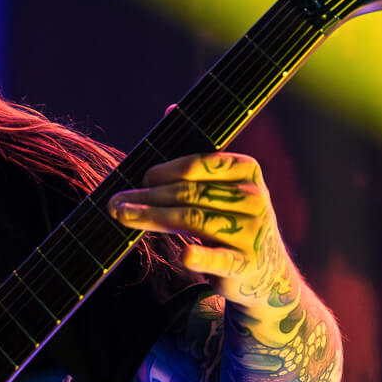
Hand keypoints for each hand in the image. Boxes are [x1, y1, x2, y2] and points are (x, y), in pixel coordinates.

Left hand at [109, 153, 297, 314]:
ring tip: (123, 216)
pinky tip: (182, 257)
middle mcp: (254, 199)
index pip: (201, 163)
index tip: (142, 178)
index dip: (167, 169)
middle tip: (117, 202)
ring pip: (194, 220)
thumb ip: (196, 156)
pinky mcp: (245, 265)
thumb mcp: (221, 186)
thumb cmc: (231, 220)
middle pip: (191, 192)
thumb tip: (171, 109)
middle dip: (149, 196)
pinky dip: (200, 257)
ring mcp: (252, 233)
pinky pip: (218, 259)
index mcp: (247, 171)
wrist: (265, 273)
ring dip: (151, 218)